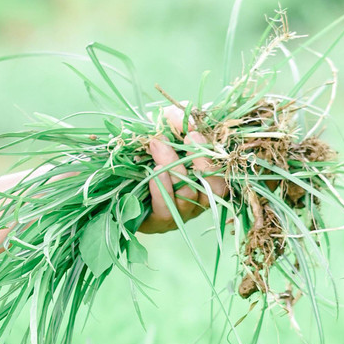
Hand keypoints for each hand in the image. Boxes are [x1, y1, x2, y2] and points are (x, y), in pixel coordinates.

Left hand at [140, 106, 227, 234]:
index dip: (211, 154)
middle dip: (197, 160)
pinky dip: (162, 191)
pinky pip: (167, 211)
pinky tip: (154, 174)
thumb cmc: (152, 152)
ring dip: (175, 172)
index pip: (223, 171)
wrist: (120, 176)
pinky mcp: (160, 223)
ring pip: (189, 198)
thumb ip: (178, 120)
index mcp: (209, 178)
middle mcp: (201, 199)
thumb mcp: (165, 129)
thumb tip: (187, 120)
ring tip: (158, 151)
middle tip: (180, 138)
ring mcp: (182, 213)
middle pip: (213, 186)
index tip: (192, 133)